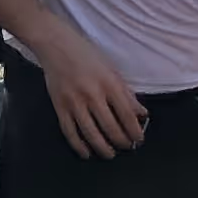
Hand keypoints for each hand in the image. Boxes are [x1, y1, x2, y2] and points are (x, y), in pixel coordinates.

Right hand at [32, 25, 148, 156]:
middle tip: (126, 147)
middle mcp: (92, 94)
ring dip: (103, 148)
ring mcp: (74, 102)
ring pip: (91, 134)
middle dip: (122, 142)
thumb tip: (141, 114)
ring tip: (110, 154)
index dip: (135, 131)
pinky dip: (79, 146)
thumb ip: (127, 93)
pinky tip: (86, 153)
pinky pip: (69, 132)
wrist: (55, 44)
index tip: (139, 139)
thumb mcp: (112, 69)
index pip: (127, 115)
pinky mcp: (58, 106)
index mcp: (109, 83)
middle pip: (111, 128)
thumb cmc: (87, 55)